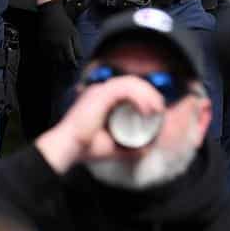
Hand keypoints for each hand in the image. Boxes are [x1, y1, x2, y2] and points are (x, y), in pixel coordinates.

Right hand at [35, 74, 166, 173]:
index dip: (146, 95)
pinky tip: (146, 110)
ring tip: (156, 109)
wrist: (69, 148)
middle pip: (132, 82)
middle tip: (160, 109)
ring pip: (131, 82)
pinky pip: (125, 89)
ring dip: (148, 94)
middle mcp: (101, 90)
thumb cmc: (86, 147)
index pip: (128, 88)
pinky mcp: (100, 94)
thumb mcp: (115, 147)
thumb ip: (132, 147)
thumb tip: (150, 147)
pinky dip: (139, 98)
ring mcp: (100, 90)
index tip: (157, 111)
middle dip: (150, 93)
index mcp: (102, 98)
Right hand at [37, 0, 82, 65]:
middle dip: (66, 67)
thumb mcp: (74, 33)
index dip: (73, 65)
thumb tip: (80, 58)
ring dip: (58, 66)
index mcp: (64, 43)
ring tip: (62, 67)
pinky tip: (53, 61)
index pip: (70, 60)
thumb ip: (78, 46)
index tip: (76, 67)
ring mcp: (47, 46)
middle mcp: (55, 46)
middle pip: (61, 62)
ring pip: (52, 61)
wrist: (50, 14)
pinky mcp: (41, 45)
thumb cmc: (64, 23)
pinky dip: (49, 61)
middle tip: (69, 69)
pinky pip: (45, 57)